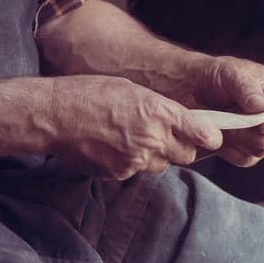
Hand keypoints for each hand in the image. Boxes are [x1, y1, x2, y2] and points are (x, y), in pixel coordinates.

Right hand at [42, 75, 222, 179]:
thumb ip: (158, 108)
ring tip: (129, 137)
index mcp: (157, 111)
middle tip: (163, 134)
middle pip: (187, 154)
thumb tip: (178, 122)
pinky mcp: (120, 174)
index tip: (210, 135)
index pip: (202, 133)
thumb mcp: (130, 88)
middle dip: (180, 146)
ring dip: (154, 154)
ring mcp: (136, 160)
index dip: (209, 136)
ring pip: (161, 164)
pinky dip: (130, 161)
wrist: (54, 115)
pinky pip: (137, 171)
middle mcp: (151, 138)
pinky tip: (112, 145)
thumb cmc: (88, 93)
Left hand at [189, 55, 263, 167]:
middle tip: (241, 127)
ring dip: (242, 140)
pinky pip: (245, 158)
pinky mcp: (246, 148)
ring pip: (263, 151)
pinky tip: (221, 132)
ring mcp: (263, 136)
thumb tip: (261, 105)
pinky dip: (231, 149)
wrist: (191, 88)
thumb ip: (246, 87)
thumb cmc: (217, 75)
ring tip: (226, 121)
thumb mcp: (231, 72)